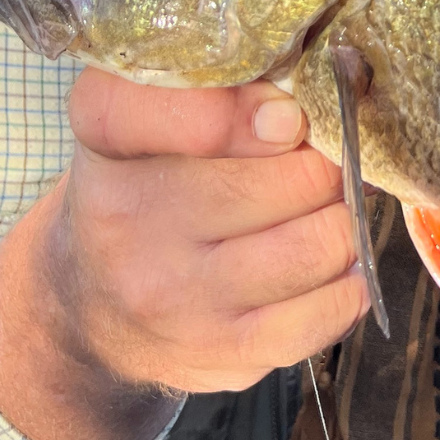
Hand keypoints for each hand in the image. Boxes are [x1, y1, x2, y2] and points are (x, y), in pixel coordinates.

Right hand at [0, 68, 369, 439]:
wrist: (90, 309)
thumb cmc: (148, 186)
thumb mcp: (151, 118)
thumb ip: (222, 84)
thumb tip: (320, 92)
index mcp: (108, 148)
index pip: (139, 112)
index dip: (228, 110)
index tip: (285, 114)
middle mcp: (128, 228)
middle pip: (288, 177)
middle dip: (326, 160)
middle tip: (322, 157)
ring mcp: (176, 300)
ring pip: (320, 243)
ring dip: (344, 218)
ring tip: (326, 206)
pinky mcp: (222, 354)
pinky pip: (329, 311)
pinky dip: (350, 279)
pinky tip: (334, 260)